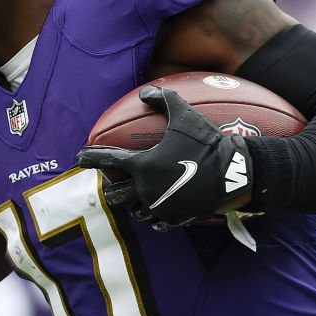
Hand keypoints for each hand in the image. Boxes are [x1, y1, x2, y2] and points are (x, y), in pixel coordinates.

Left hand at [77, 86, 251, 229]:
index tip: (79, 157)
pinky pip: (157, 224)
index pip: (106, 161)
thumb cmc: (207, 142)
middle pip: (115, 195)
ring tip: (135, 198)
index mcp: (142, 165)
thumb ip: (163, 99)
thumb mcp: (185, 114)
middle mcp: (145, 189)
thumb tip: (145, 92)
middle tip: (112, 183)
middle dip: (110, 189)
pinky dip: (154, 218)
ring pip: (135, 212)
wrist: (235, 174)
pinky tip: (157, 212)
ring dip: (132, 205)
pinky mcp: (175, 219)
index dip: (89, 158)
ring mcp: (160, 207)